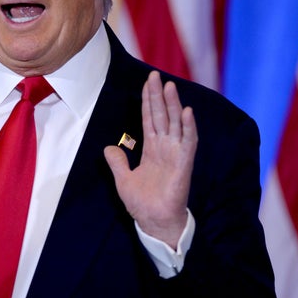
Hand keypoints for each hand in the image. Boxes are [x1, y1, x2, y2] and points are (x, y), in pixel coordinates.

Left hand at [104, 71, 196, 248]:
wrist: (154, 221)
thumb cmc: (142, 203)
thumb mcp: (123, 179)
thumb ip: (117, 162)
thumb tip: (109, 147)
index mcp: (152, 149)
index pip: (150, 118)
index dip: (148, 101)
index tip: (148, 82)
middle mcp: (165, 147)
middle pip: (161, 115)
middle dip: (158, 95)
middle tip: (155, 75)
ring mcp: (176, 153)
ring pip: (175, 123)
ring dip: (173, 105)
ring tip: (170, 86)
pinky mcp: (184, 163)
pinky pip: (188, 142)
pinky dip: (188, 127)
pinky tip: (187, 112)